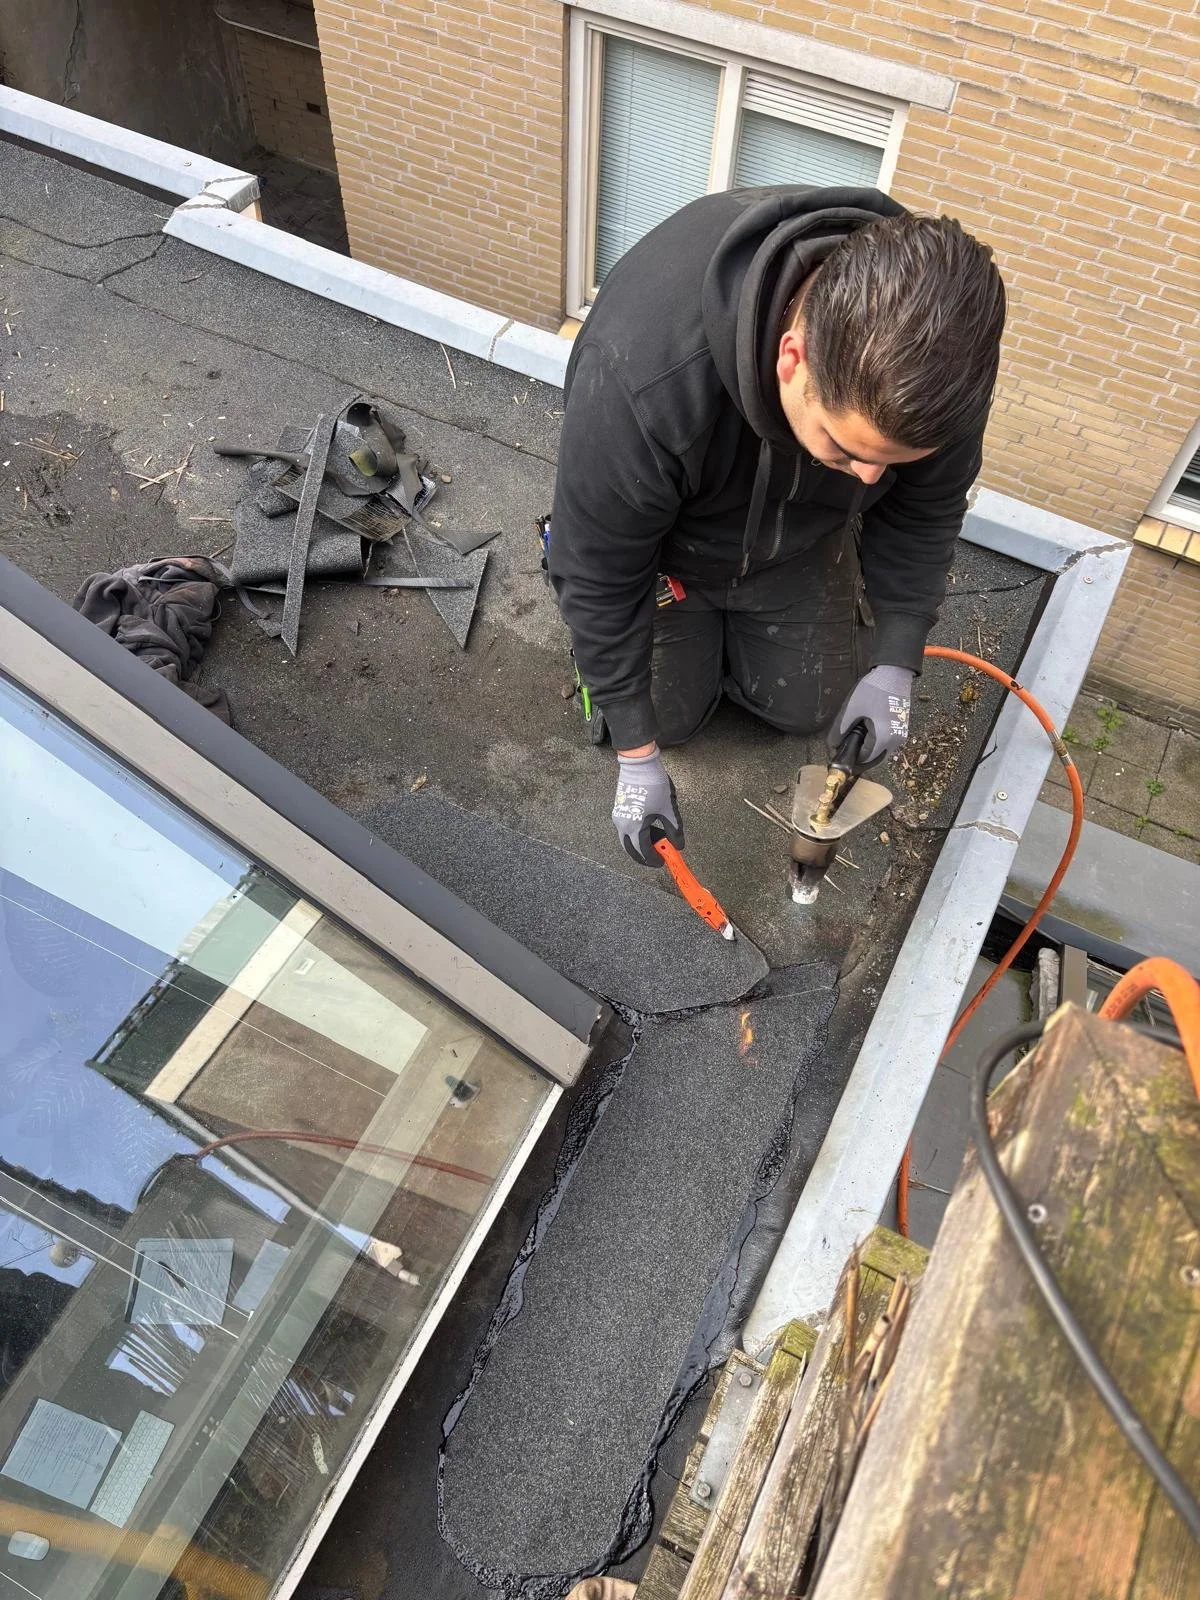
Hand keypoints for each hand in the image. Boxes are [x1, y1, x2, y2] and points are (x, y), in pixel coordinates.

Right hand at [612, 747, 683, 865]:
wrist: (639, 764)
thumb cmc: (654, 785)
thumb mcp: (669, 809)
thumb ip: (674, 830)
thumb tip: (679, 845)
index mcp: (635, 827)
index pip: (643, 851)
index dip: (652, 859)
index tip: (662, 862)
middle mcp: (622, 824)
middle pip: (630, 849)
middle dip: (643, 856)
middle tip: (656, 858)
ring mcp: (618, 816)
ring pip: (626, 839)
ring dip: (639, 844)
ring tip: (656, 841)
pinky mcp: (619, 809)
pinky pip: (625, 829)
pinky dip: (635, 834)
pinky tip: (649, 829)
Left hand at [828, 666, 913, 767]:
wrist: (895, 673)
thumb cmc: (873, 690)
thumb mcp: (851, 710)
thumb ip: (840, 730)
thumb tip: (832, 745)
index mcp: (883, 738)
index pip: (865, 759)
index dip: (851, 758)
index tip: (840, 752)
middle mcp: (895, 740)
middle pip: (875, 757)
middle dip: (860, 755)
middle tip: (845, 745)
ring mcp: (901, 734)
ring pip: (882, 750)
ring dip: (868, 748)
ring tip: (854, 736)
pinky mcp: (902, 727)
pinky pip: (888, 742)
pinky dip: (877, 741)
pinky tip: (866, 730)